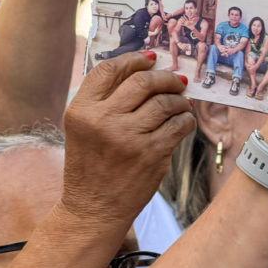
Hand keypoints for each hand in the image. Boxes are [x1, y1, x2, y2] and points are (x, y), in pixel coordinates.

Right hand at [61, 51, 194, 221]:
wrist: (93, 208)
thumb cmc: (90, 166)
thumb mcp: (82, 129)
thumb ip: (102, 100)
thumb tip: (142, 70)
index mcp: (81, 110)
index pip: (109, 70)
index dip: (134, 59)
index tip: (150, 59)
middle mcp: (103, 120)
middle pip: (142, 82)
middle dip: (165, 77)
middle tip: (175, 80)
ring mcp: (129, 137)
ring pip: (165, 102)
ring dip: (179, 99)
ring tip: (181, 102)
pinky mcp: (152, 154)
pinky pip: (178, 125)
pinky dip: (186, 119)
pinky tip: (183, 121)